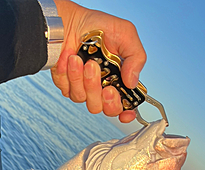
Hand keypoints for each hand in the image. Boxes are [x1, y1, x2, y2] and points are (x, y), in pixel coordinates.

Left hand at [52, 0, 146, 122]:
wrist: (70, 22)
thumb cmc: (97, 26)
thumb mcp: (126, 34)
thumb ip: (136, 57)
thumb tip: (132, 82)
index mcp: (119, 79)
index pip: (125, 105)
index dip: (126, 113)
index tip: (127, 112)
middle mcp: (102, 87)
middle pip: (107, 109)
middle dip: (107, 99)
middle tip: (107, 85)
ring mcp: (84, 88)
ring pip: (88, 101)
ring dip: (87, 81)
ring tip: (85, 61)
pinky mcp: (68, 86)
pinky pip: (71, 92)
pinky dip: (72, 75)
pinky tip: (72, 60)